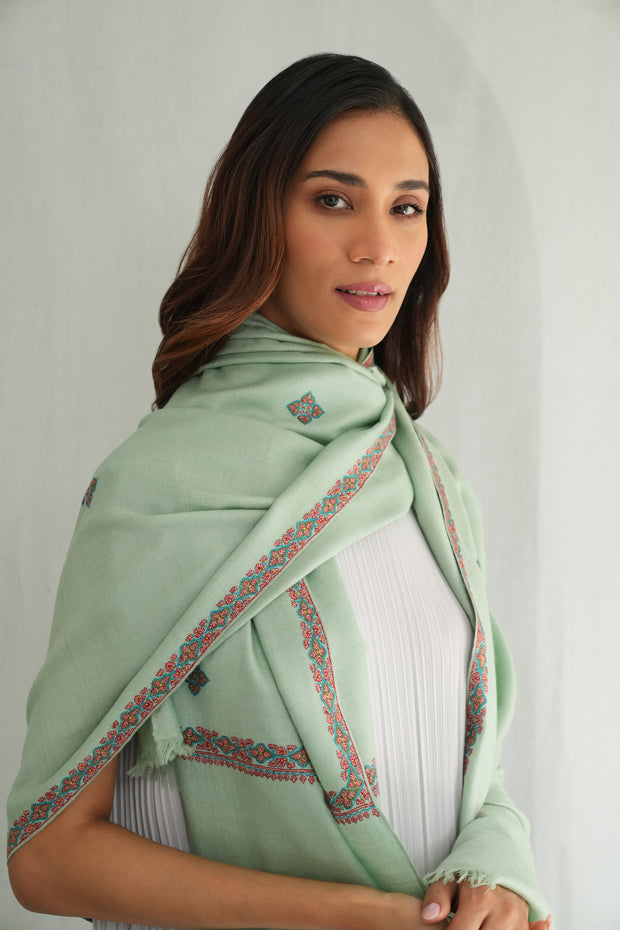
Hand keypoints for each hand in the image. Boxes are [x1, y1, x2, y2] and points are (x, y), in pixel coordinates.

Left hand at [420, 879, 551, 929]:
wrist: (504, 861)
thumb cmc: (472, 874)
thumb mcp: (449, 878)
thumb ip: (437, 896)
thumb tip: (428, 917)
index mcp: (481, 899)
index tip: (445, 926)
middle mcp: (503, 914)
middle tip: (459, 923)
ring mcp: (518, 923)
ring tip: (471, 924)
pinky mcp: (525, 929)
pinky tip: (485, 925)